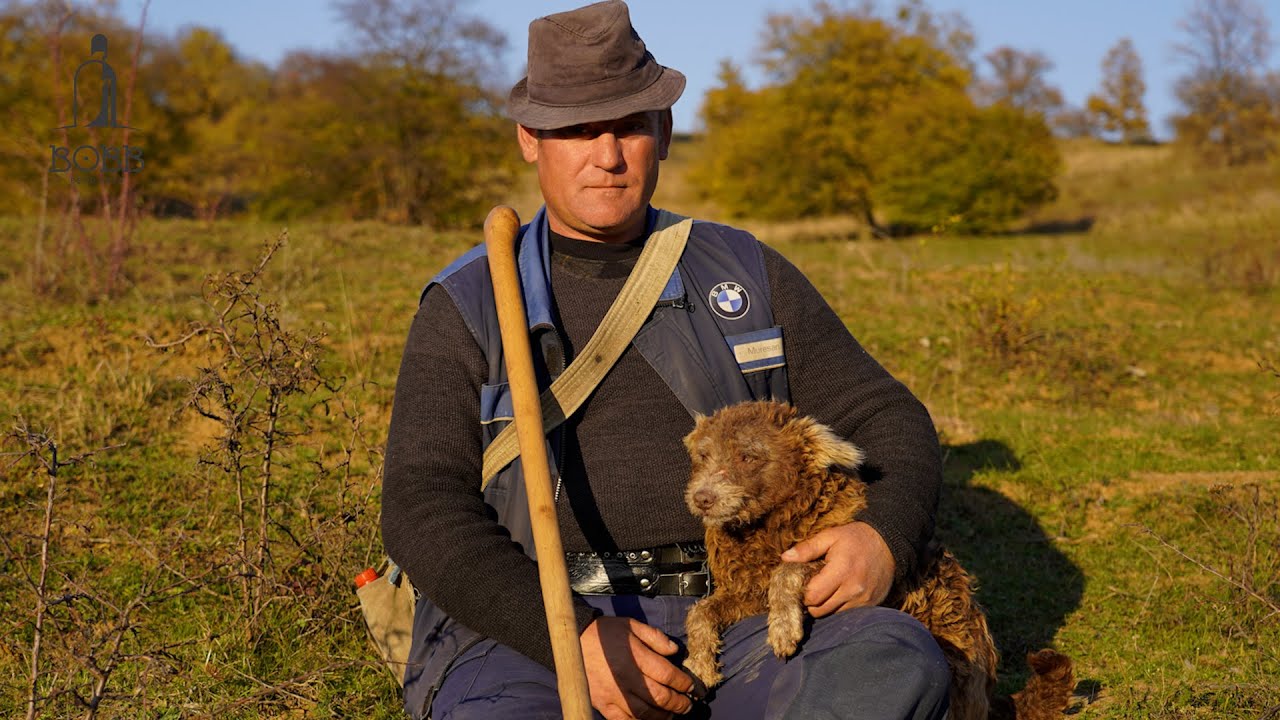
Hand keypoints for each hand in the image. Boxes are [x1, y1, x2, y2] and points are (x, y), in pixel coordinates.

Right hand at [580, 616, 696, 719]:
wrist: (573, 641)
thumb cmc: (605, 632)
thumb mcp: (632, 625)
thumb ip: (654, 637)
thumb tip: (674, 650)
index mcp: (635, 656)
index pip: (667, 675)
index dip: (683, 683)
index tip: (691, 686)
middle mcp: (626, 678)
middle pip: (659, 698)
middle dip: (678, 703)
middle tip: (687, 705)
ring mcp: (613, 693)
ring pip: (644, 713)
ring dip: (663, 716)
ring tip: (672, 714)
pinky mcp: (602, 704)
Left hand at [780, 521, 894, 616]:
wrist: (889, 543)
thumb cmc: (856, 538)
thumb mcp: (830, 536)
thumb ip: (807, 548)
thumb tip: (785, 558)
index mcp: (841, 571)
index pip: (812, 597)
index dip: (802, 593)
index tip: (802, 584)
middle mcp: (853, 589)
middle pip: (820, 610)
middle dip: (811, 602)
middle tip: (812, 588)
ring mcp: (863, 600)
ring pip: (833, 614)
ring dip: (825, 606)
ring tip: (826, 590)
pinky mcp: (871, 605)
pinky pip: (847, 614)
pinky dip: (839, 607)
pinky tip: (839, 593)